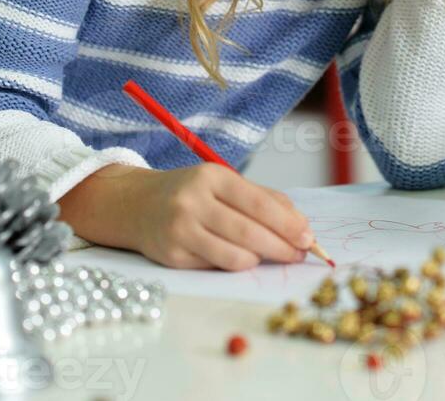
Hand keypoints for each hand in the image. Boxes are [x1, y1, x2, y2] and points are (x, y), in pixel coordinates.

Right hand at [131, 163, 313, 270]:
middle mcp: (193, 201)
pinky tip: (239, 257)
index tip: (308, 237)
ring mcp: (180, 230)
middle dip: (281, 247)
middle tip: (299, 254)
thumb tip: (300, 223)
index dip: (287, 223)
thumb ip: (262, 198)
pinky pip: (215, 267)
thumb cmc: (191, 192)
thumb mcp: (223, 182)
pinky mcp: (172, 257)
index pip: (258, 203)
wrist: (137, 204)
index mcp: (211, 176)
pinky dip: (234, 265)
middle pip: (249, 232)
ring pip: (234, 256)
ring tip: (268, 256)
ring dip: (260, 260)